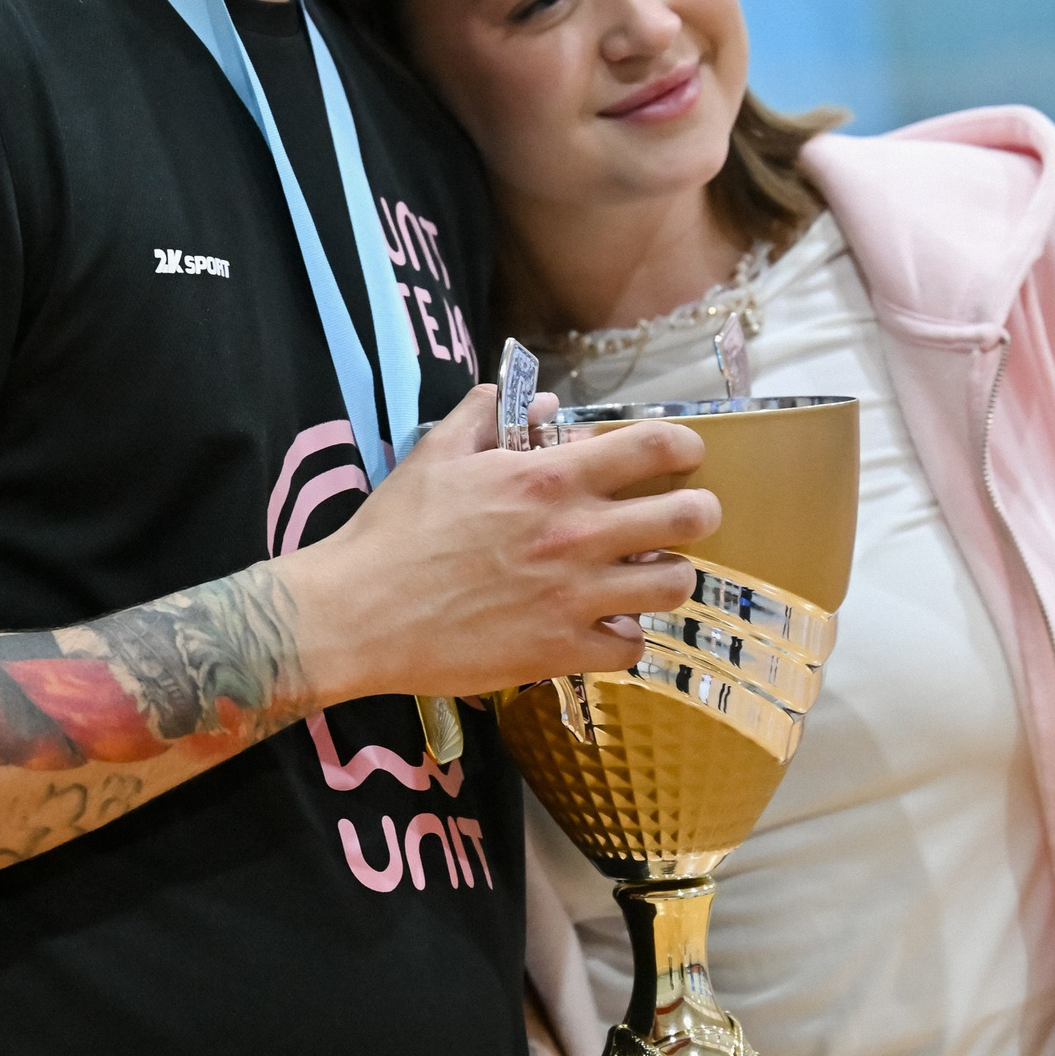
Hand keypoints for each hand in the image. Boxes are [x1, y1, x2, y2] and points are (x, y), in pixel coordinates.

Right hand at [288, 384, 721, 706]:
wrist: (357, 613)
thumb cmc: (393, 531)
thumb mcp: (436, 454)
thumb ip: (488, 416)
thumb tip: (537, 404)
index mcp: (549, 477)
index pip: (657, 446)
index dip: (685, 448)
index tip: (683, 457)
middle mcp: (576, 533)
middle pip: (690, 516)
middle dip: (697, 513)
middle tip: (680, 520)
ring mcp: (574, 597)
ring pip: (676, 586)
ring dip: (668, 578)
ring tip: (645, 577)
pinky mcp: (561, 651)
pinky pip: (632, 647)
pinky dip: (625, 637)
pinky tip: (604, 627)